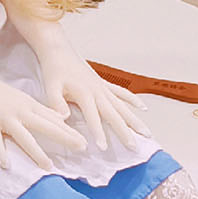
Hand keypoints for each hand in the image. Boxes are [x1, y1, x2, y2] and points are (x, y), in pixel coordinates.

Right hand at [0, 65, 88, 169]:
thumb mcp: (24, 99)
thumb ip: (41, 111)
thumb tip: (61, 120)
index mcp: (30, 106)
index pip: (53, 120)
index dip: (69, 131)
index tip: (84, 142)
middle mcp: (21, 112)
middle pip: (45, 127)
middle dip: (64, 138)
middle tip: (81, 148)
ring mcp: (5, 118)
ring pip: (24, 137)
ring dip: (37, 152)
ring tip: (48, 166)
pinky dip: (0, 152)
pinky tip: (6, 165)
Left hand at [36, 40, 151, 151]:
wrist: (58, 50)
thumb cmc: (54, 69)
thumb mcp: (50, 87)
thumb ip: (56, 103)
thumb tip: (64, 117)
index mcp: (84, 94)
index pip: (93, 117)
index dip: (99, 133)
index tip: (104, 148)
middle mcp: (97, 91)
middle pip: (114, 114)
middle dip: (125, 131)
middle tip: (134, 147)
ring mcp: (102, 87)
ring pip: (122, 106)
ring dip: (134, 120)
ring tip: (146, 133)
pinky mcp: (103, 83)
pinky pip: (121, 93)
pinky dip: (132, 100)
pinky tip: (143, 108)